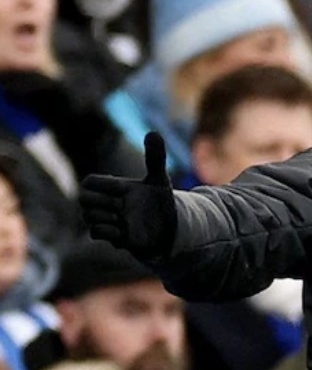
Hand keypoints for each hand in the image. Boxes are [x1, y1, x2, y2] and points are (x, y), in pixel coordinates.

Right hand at [80, 132, 176, 258]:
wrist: (171, 227)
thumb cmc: (160, 201)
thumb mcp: (160, 179)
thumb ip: (156, 157)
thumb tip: (154, 132)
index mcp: (115, 187)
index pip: (89, 181)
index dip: (101, 184)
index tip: (123, 190)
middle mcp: (108, 204)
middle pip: (81, 198)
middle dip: (100, 201)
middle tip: (122, 205)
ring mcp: (109, 221)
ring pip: (87, 216)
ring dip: (105, 216)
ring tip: (124, 218)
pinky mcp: (115, 237)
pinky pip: (96, 233)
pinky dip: (109, 231)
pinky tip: (125, 231)